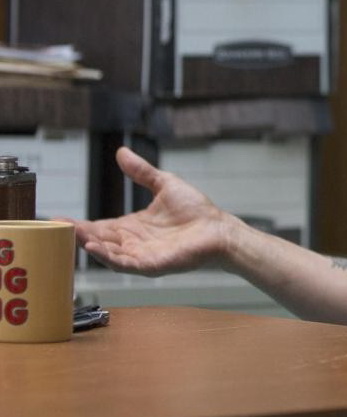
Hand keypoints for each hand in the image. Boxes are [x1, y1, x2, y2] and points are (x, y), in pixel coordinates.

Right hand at [73, 146, 231, 275]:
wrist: (218, 228)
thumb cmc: (195, 210)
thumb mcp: (164, 184)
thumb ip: (141, 172)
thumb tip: (121, 152)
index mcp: (132, 226)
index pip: (100, 227)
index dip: (80, 224)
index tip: (58, 218)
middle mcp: (133, 243)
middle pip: (99, 241)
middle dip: (79, 235)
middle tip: (57, 227)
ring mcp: (141, 255)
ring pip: (108, 253)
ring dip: (90, 245)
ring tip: (74, 234)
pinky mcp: (152, 264)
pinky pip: (126, 263)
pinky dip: (109, 257)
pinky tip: (95, 248)